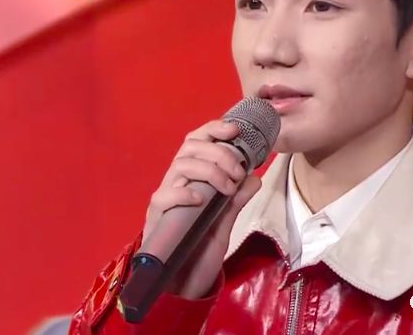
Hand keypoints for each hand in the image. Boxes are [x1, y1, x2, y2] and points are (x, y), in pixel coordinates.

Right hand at [141, 119, 261, 298]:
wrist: (185, 283)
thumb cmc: (202, 248)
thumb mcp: (226, 221)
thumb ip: (237, 198)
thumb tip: (255, 177)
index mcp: (193, 176)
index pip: (199, 141)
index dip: (214, 129)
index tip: (235, 130)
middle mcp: (177, 181)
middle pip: (191, 147)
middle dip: (219, 152)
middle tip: (238, 171)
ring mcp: (166, 197)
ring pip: (181, 165)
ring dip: (209, 171)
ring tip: (227, 187)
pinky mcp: (157, 216)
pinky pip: (165, 195)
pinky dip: (185, 192)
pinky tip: (200, 200)